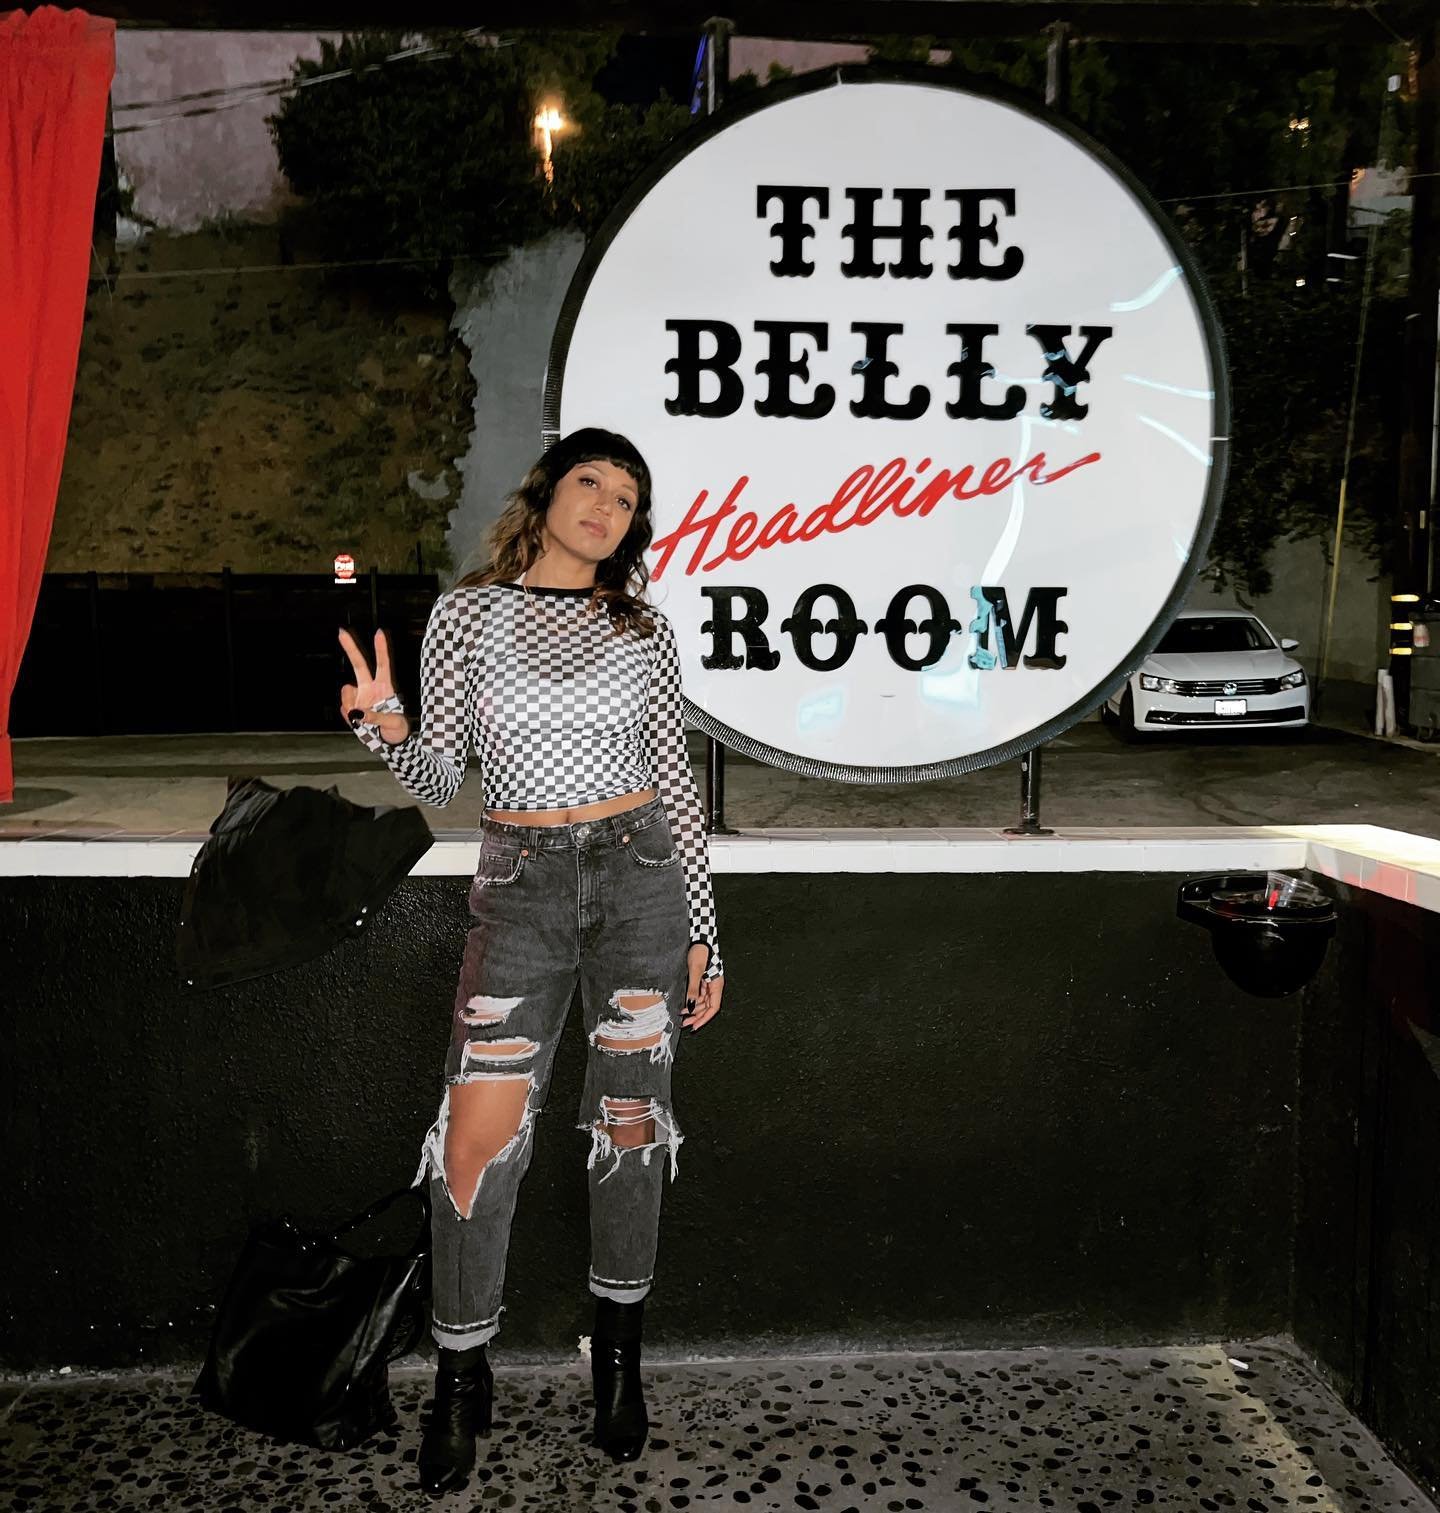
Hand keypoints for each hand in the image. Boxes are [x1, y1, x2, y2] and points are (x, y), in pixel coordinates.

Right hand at [338, 627, 409, 743]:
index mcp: (385, 687)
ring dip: (349, 702)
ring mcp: (359, 697)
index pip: (383, 665)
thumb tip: (356, 713)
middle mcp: (370, 688)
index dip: (381, 649)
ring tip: (363, 719)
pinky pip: (344, 708)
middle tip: (341, 631)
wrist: (388, 743)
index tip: (379, 633)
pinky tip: (358, 723)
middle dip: (350, 647)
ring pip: (346, 690)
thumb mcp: (393, 724)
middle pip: (359, 664)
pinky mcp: (350, 708)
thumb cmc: (397, 731)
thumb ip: (375, 718)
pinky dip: (349, 716)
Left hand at [682, 943, 723, 1030]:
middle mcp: (714, 986)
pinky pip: (698, 995)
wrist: (699, 940)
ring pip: (702, 1002)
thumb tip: (690, 1004)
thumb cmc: (701, 952)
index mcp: (717, 985)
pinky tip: (685, 1004)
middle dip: (697, 1016)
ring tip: (682, 1015)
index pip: (713, 1007)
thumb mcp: (695, 970)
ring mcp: (708, 984)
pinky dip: (692, 1001)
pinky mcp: (703, 980)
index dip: (705, 1018)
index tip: (695, 1026)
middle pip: (707, 1007)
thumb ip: (693, 988)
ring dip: (693, 1010)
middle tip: (685, 1023)